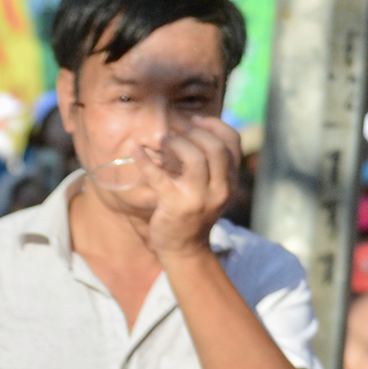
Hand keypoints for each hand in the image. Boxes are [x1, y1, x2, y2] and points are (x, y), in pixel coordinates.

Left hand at [138, 116, 241, 258]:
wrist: (184, 248)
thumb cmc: (195, 212)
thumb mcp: (212, 188)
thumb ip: (210, 163)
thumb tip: (190, 127)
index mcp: (231, 181)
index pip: (232, 142)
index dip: (214, 125)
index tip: (194, 121)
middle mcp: (220, 189)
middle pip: (215, 147)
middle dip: (195, 133)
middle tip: (177, 133)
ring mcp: (198, 198)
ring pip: (195, 158)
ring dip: (176, 144)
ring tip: (164, 142)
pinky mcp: (174, 206)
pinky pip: (158, 176)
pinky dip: (145, 160)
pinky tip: (135, 150)